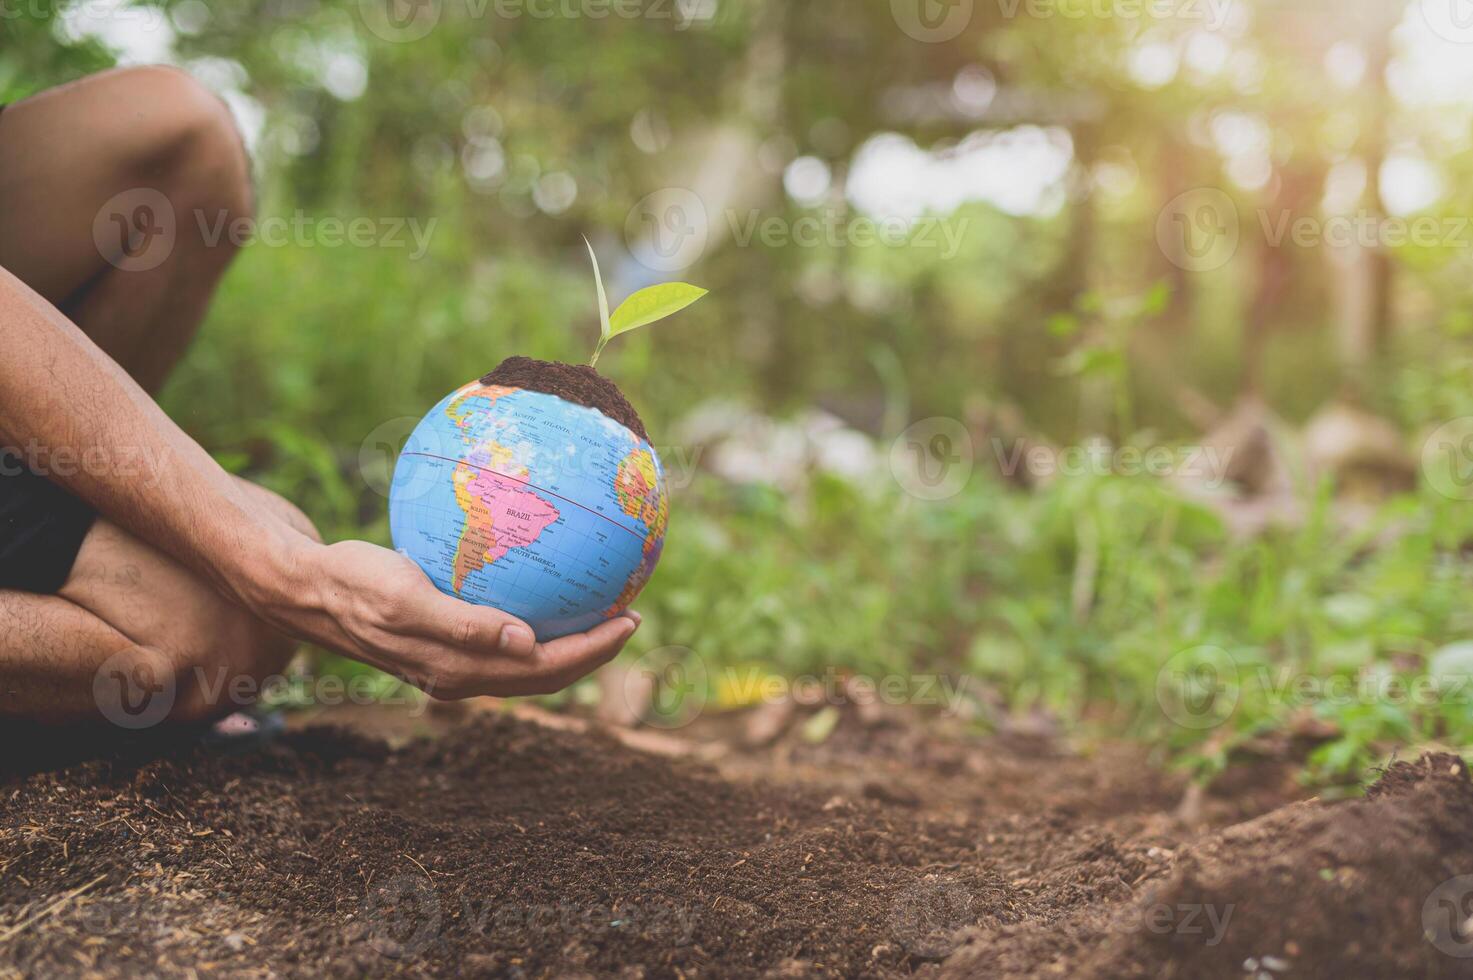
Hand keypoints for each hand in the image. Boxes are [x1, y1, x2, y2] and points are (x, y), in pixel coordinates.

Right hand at [253, 539, 638, 699]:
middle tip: (630, 614)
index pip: (544, 670)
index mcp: (458, 670)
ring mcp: (450, 663)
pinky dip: (533, 625)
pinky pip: (502, 640)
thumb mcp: (406, 599)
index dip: (592, 652)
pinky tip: (543, 589)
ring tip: (601, 607)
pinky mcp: (441, 643)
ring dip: (568, 642)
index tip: (630, 620)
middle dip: (593, 651)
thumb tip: (527, 643)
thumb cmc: (353, 584)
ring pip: (525, 663)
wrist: (305, 587)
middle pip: (544, 673)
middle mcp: (460, 675)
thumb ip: (465, 624)